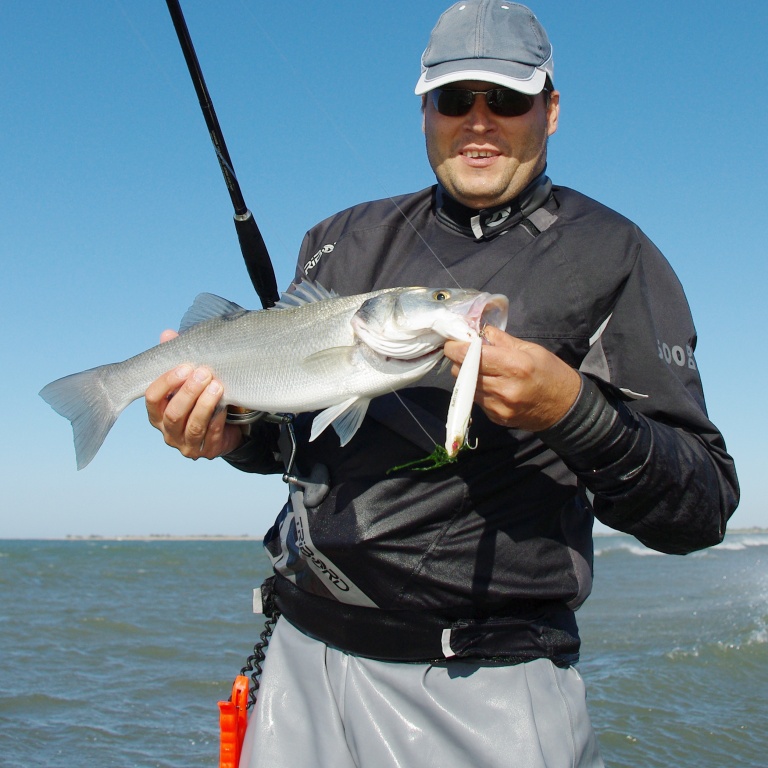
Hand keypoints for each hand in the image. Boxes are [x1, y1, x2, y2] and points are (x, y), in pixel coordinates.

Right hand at [144, 330, 243, 459]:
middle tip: (204, 373)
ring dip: (205, 404)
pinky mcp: (206, 451)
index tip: (185, 366)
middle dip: (189, 392)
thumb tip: (168, 334)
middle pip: (174, 413)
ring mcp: (186, 445)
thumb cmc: (200, 400)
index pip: (153, 398)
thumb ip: (177, 360)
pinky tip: (226, 404)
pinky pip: (212, 435)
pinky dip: (218, 418)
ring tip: (218, 386)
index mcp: (158, 413)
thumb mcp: (188, 380)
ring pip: (194, 426)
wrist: (225, 427)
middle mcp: (168, 431)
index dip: (167, 382)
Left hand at [443, 325, 580, 431]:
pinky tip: (492, 385)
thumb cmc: (551, 373)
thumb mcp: (531, 349)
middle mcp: (504, 389)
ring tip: (481, 369)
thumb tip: (478, 331)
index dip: (456, 347)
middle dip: (460, 360)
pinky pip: (476, 399)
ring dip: (467, 376)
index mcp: (514, 366)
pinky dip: (477, 389)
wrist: (565, 408)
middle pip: (461, 372)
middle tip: (468, 354)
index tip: (453, 342)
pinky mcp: (496, 418)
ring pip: (465, 387)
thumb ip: (501, 340)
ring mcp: (498, 407)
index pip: (470, 356)